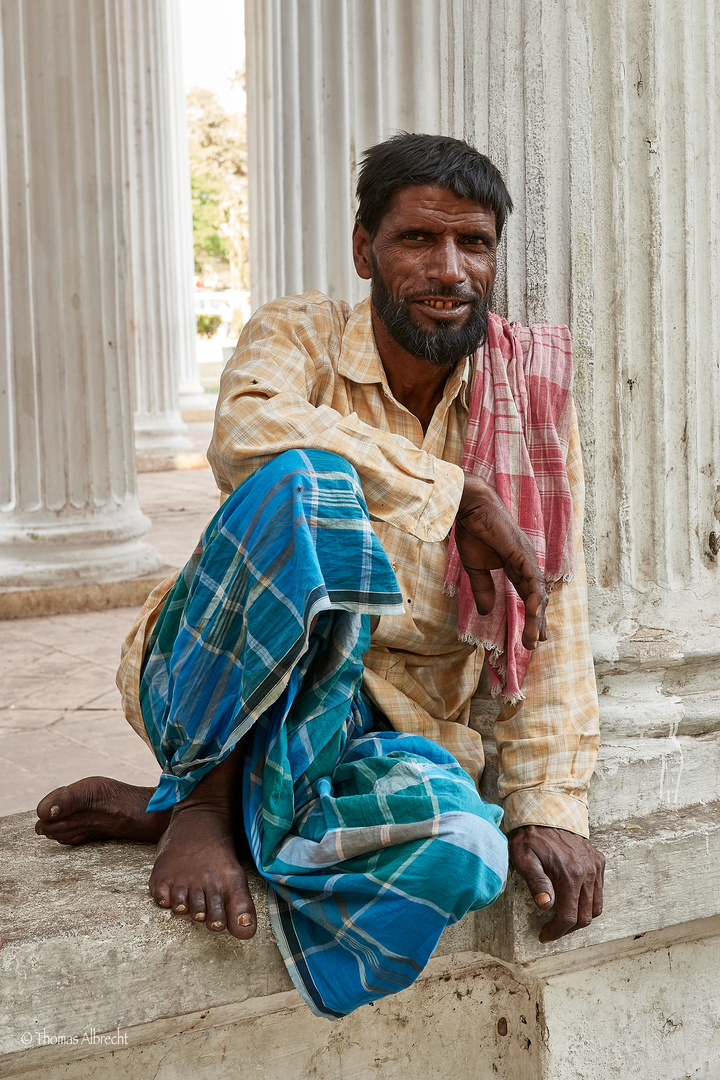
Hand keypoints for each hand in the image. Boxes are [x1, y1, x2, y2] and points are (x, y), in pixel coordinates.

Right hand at [455, 474, 547, 649]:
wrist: (470, 507)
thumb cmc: (473, 530)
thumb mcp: (476, 567)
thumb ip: (484, 589)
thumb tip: (486, 613)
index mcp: (515, 566)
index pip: (527, 595)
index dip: (530, 615)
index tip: (531, 636)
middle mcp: (525, 563)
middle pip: (536, 597)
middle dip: (536, 621)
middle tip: (536, 642)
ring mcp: (526, 558)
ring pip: (536, 593)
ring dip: (535, 617)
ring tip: (533, 638)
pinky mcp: (522, 553)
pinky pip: (531, 580)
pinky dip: (535, 597)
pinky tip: (535, 612)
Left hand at [509, 825, 604, 941]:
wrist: (547, 811)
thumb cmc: (532, 837)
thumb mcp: (525, 858)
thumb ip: (536, 881)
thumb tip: (545, 905)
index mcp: (569, 875)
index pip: (569, 917)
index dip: (556, 931)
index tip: (544, 936)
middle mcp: (587, 873)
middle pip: (585, 917)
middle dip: (568, 928)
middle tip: (552, 929)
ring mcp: (595, 867)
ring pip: (596, 907)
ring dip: (581, 917)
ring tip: (563, 918)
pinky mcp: (598, 861)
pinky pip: (599, 890)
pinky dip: (589, 901)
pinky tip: (572, 899)